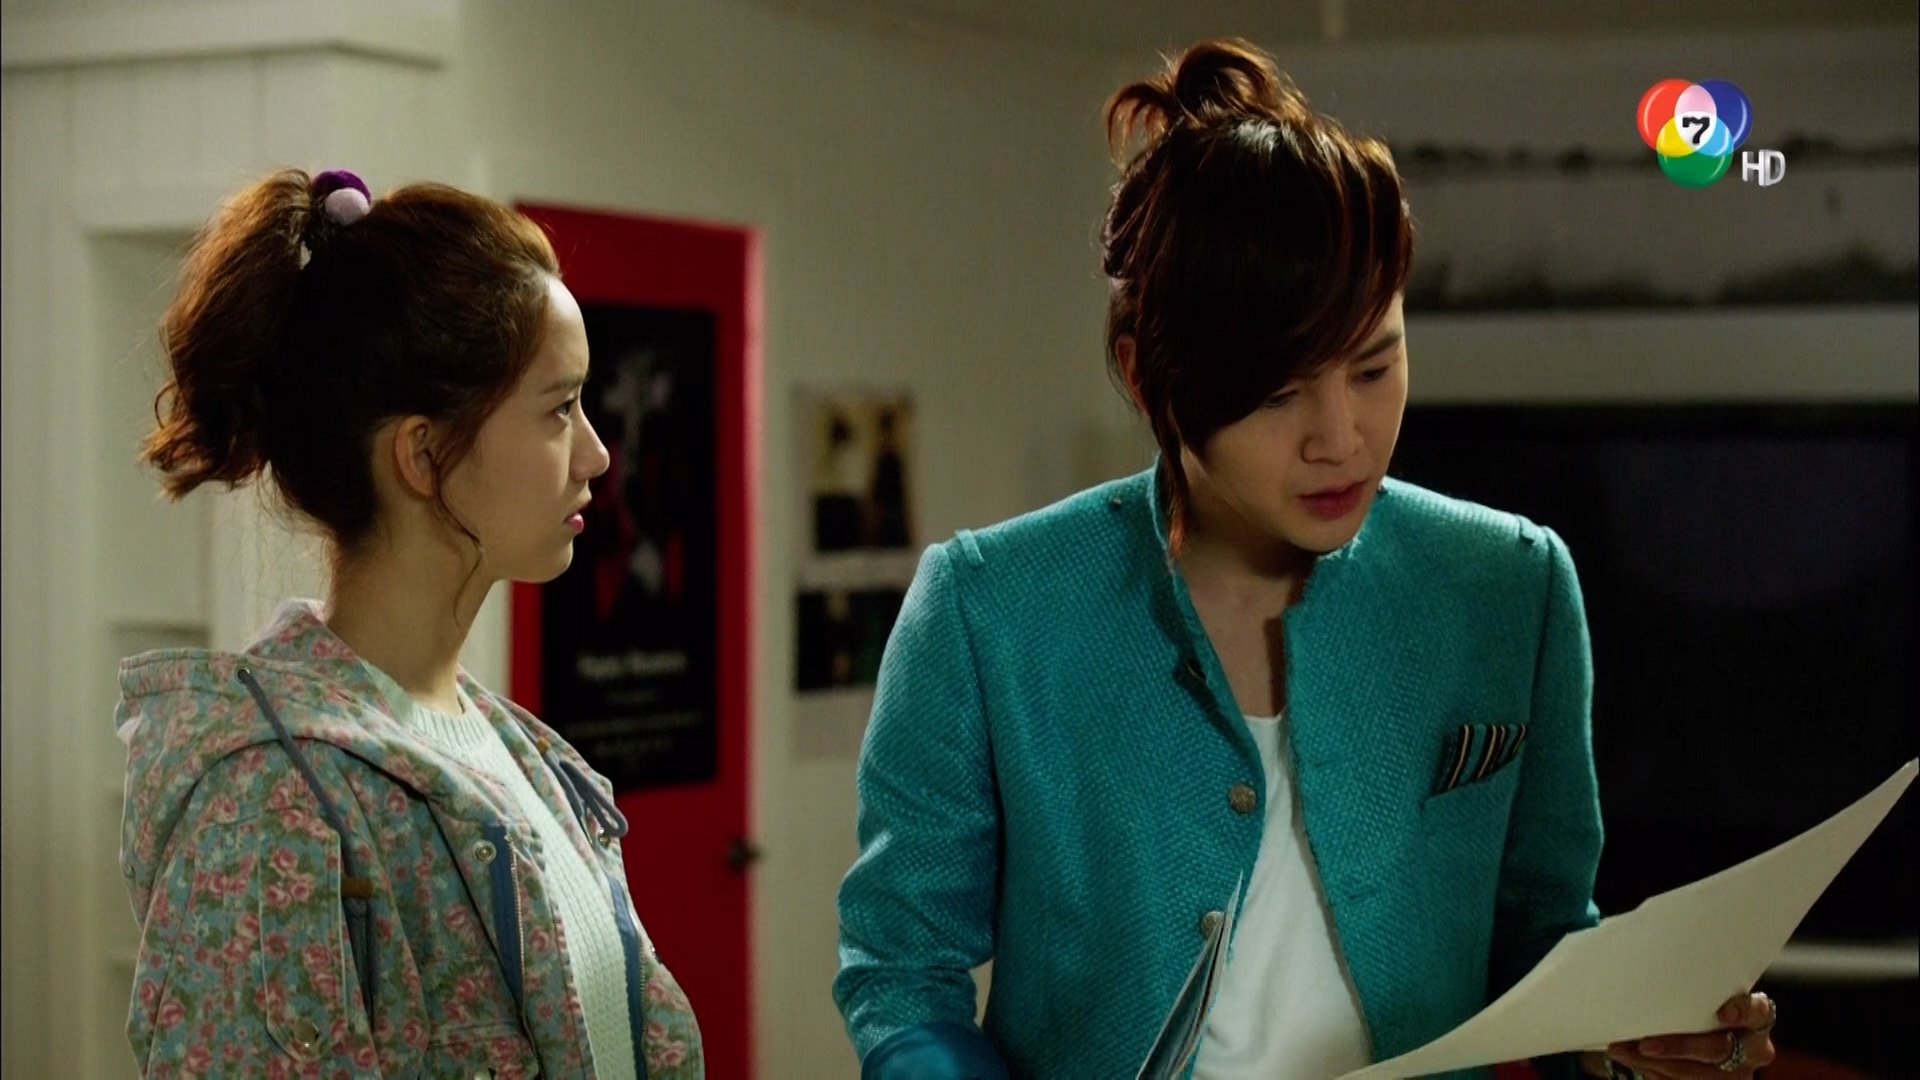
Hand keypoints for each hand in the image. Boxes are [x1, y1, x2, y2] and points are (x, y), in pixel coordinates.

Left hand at [1605, 993, 1776, 1077]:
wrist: (1703, 1034)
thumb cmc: (1701, 1002)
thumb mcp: (1704, 991)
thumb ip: (1691, 983)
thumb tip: (1638, 964)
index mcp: (1756, 1016)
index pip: (1759, 1011)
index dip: (1743, 1012)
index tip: (1722, 1013)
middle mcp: (1753, 1048)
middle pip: (1719, 1049)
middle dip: (1680, 1047)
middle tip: (1645, 1045)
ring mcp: (1738, 1072)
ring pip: (1700, 1075)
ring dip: (1657, 1065)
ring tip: (1623, 1051)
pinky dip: (1656, 1073)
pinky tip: (1634, 1061)